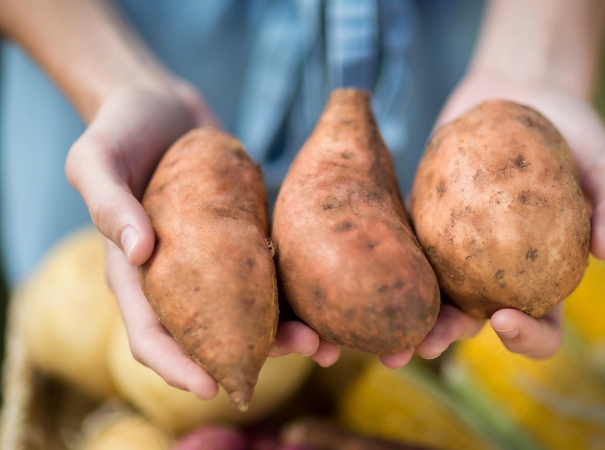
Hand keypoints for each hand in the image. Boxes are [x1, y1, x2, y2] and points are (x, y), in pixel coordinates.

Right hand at [68, 78, 338, 399]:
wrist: (162, 104)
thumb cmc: (120, 129)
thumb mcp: (96, 158)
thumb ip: (107, 201)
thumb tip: (138, 250)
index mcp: (134, 272)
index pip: (150, 335)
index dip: (176, 366)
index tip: (210, 387)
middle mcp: (177, 276)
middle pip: (212, 334)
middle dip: (254, 355)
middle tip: (301, 352)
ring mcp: (215, 260)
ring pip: (250, 312)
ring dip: (288, 331)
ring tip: (326, 341)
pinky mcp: (245, 238)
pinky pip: (272, 274)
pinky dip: (297, 293)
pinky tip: (329, 299)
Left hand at [383, 71, 604, 364]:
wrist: (523, 92)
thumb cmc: (576, 134)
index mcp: (545, 277)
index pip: (542, 326)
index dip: (527, 338)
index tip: (506, 319)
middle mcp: (497, 273)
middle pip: (475, 320)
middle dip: (450, 337)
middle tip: (430, 340)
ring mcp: (457, 250)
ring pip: (432, 294)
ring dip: (411, 316)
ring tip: (390, 324)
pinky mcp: (424, 220)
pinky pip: (404, 244)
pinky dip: (387, 261)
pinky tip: (364, 268)